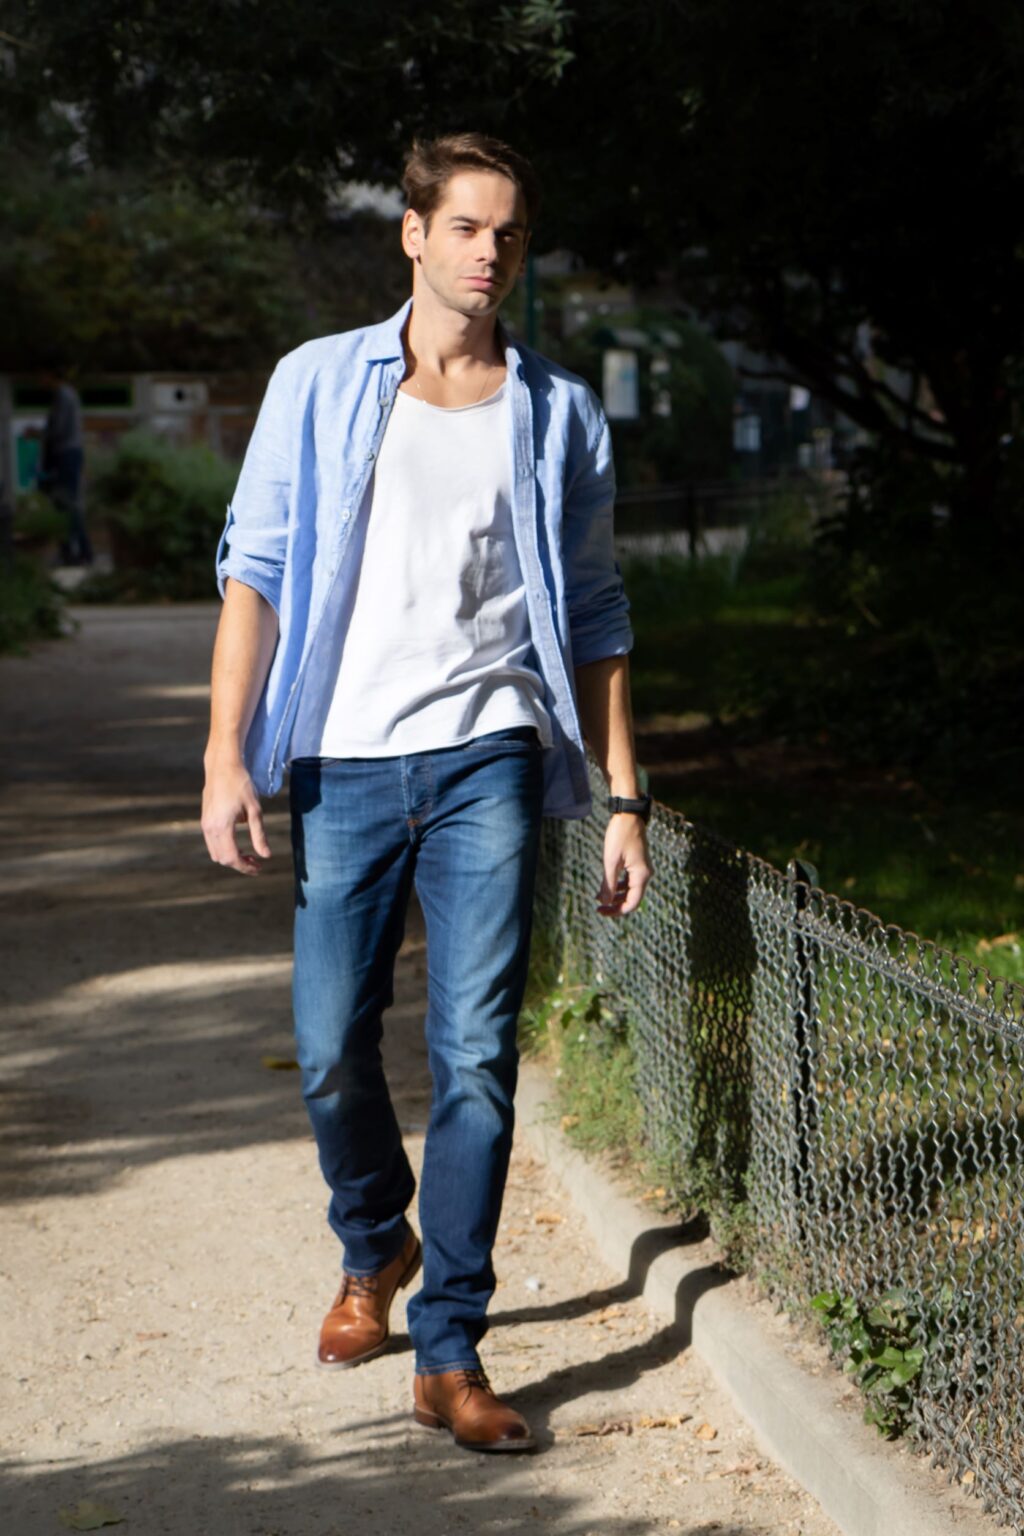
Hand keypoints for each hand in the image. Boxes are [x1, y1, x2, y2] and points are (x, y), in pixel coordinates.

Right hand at [201, 756, 270, 875]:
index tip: (259, 869)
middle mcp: (209, 828)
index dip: (246, 867)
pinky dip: (224, 848)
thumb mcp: (255, 810)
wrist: (222, 766)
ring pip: (215, 853)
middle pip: (222, 859)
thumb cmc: (241, 784)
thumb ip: (259, 835)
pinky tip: (238, 844)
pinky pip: (212, 843)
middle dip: (239, 864)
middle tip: (257, 863)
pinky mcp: (204, 820)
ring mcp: (205, 824)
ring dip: (231, 857)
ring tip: (250, 854)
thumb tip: (266, 856)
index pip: (232, 857)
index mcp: (222, 827)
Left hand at [596, 815, 651, 917]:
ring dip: (616, 896)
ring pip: (630, 890)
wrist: (629, 815)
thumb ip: (608, 883)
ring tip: (599, 897)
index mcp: (641, 875)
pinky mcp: (638, 863)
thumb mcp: (611, 861)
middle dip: (615, 905)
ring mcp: (642, 868)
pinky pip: (629, 880)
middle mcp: (645, 874)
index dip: (617, 911)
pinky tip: (606, 886)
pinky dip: (618, 885)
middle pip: (632, 898)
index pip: (632, 903)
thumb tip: (605, 902)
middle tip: (598, 908)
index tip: (601, 911)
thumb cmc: (619, 836)